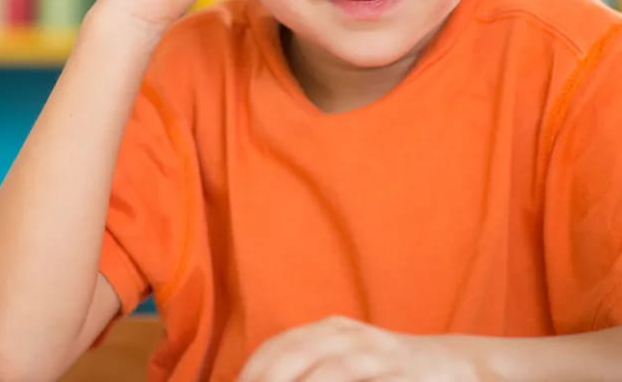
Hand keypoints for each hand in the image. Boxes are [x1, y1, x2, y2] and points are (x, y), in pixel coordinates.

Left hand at [238, 316, 482, 381]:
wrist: (456, 364)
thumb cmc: (390, 371)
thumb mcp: (348, 364)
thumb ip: (314, 371)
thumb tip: (265, 381)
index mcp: (329, 331)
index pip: (278, 345)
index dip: (251, 369)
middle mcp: (347, 335)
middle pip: (293, 353)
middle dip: (265, 378)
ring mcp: (375, 352)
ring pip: (327, 370)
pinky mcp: (398, 372)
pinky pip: (360, 381)